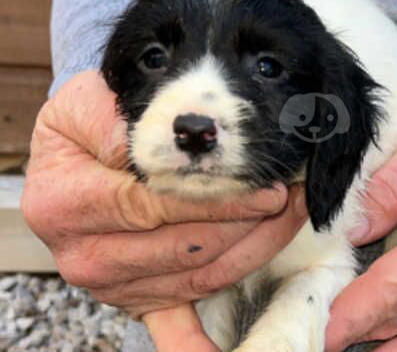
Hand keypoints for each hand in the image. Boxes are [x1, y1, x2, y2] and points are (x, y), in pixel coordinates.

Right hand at [22, 70, 306, 350]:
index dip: (217, 202)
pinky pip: (171, 328)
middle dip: (248, 224)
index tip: (268, 190)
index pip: (155, 207)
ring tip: (290, 218)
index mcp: (67, 204)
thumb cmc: (86, 125)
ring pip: (200, 277)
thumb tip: (167, 140)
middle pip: (186, 248)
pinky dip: (196, 346)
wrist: (73, 154)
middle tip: (292, 196)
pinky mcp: (138, 296)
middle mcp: (86, 255)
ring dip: (253, 251)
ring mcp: (115, 283)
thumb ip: (118, 121)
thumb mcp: (88, 104)